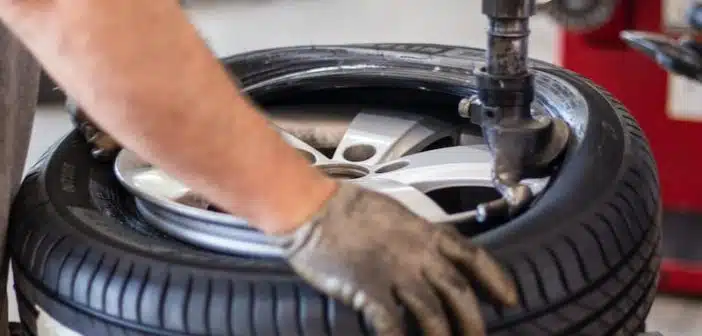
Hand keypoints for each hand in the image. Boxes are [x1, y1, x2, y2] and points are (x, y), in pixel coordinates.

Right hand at [276, 183, 517, 335]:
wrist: (312, 208)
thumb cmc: (347, 208)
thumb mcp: (394, 214)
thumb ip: (417, 235)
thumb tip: (432, 252)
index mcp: (425, 232)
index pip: (472, 255)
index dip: (496, 279)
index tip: (509, 298)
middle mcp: (416, 254)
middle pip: (458, 291)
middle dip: (474, 320)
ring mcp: (394, 273)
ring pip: (432, 312)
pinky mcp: (368, 290)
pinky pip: (392, 324)